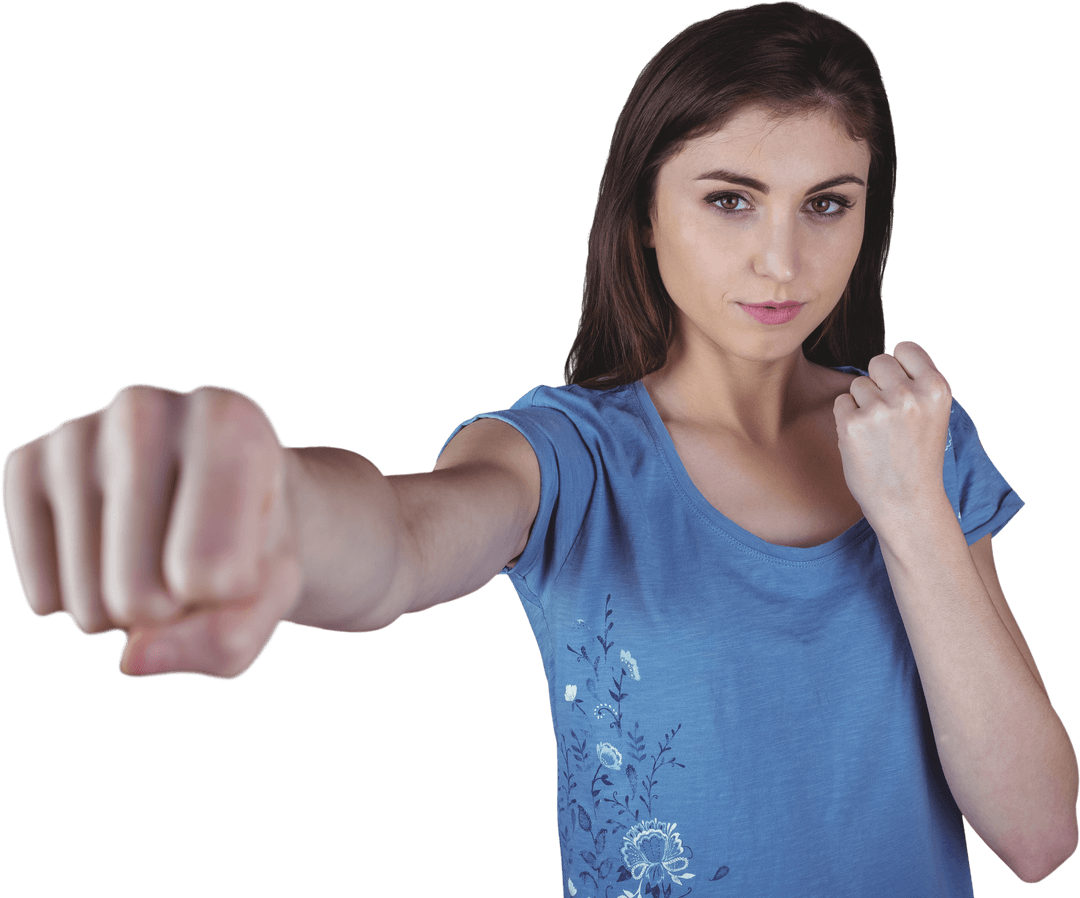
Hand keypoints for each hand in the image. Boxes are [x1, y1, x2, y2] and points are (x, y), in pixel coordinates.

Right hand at [3, 385, 303, 677]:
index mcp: (230, 421)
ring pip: (89, 605)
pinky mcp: (26, 465)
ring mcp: (77, 432)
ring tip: (159, 555)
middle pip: (140, 597)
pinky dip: (81, 601)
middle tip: (197, 561)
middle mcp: (146, 409)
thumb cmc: (255, 544)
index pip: (210, 573)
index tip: (249, 550)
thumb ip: (228, 638)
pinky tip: (112, 553)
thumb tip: (133, 658)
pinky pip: (44, 596)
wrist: (224, 501)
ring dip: (128, 614)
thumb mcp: (272, 595)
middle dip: (175, 612)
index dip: (233, 595)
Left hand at [833, 341, 953, 531]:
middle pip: (878, 361)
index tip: (901, 388)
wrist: (907, 502)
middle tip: (888, 416)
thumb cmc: (917, 456)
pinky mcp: (853, 424)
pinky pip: (841, 402)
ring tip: (879, 433)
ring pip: (858, 384)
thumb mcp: (932, 413)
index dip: (899, 366)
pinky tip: (864, 441)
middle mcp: (910, 394)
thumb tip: (884, 359)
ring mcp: (880, 409)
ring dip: (862, 403)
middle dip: (878, 383)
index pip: (905, 348)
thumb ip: (915, 383)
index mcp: (936, 388)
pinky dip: (847, 419)